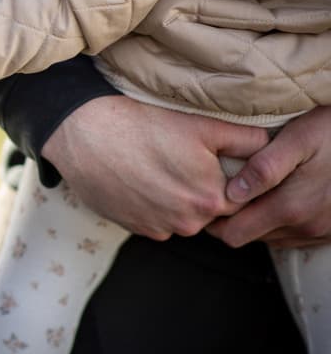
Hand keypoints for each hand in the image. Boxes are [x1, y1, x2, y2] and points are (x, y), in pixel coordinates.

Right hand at [41, 95, 269, 239]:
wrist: (84, 134)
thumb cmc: (142, 125)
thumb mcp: (202, 125)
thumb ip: (245, 140)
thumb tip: (268, 147)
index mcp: (211, 199)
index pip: (237, 198)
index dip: (225, 176)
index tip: (206, 158)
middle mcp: (187, 222)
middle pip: (208, 209)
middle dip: (200, 188)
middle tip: (178, 158)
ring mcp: (158, 227)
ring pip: (181, 216)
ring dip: (175, 198)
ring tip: (156, 166)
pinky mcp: (133, 227)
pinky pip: (155, 220)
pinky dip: (152, 204)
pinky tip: (138, 178)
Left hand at [206, 106, 330, 247]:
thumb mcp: (299, 138)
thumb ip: (264, 167)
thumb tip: (232, 192)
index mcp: (290, 208)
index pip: (233, 234)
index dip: (215, 218)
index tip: (209, 195)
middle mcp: (306, 226)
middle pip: (248, 237)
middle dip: (233, 217)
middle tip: (226, 189)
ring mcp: (321, 231)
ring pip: (269, 237)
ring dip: (257, 218)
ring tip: (253, 189)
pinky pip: (293, 235)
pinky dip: (280, 220)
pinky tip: (279, 194)